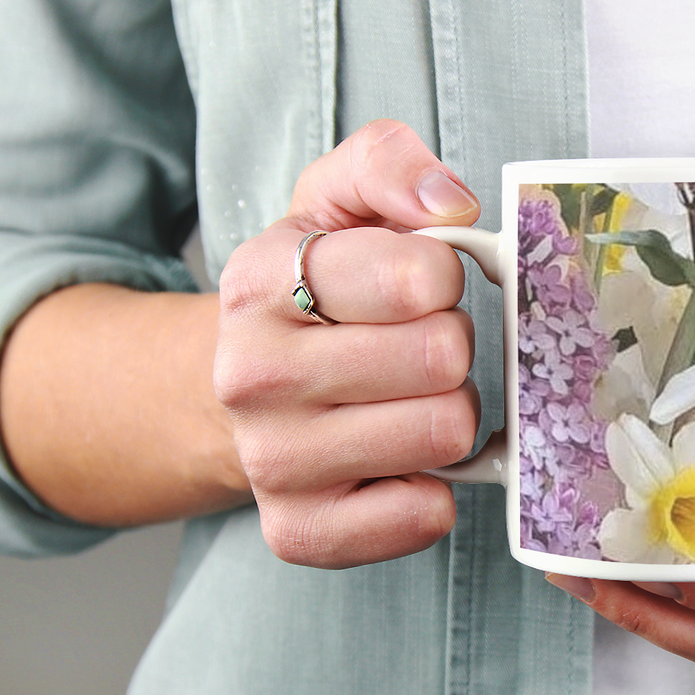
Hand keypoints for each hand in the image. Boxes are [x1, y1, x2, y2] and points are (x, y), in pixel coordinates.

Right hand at [214, 120, 483, 567]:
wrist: (242, 387)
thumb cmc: (315, 290)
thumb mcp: (335, 201)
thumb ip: (388, 164)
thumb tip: (453, 203)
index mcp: (262, 279)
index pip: (423, 277)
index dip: (444, 278)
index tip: (419, 285)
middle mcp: (253, 374)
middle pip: (444, 359)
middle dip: (451, 348)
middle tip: (416, 349)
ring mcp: (271, 460)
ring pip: (444, 433)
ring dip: (449, 414)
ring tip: (407, 399)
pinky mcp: (299, 530)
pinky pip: (423, 516)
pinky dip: (434, 489)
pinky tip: (401, 461)